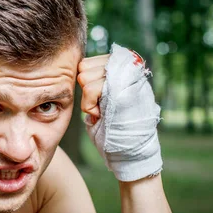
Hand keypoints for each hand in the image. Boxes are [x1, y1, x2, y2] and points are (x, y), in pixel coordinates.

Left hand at [77, 43, 162, 181]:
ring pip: (84, 77)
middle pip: (84, 67)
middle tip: (103, 106)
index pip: (88, 62)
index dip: (88, 83)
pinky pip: (89, 89)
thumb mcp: (110, 94)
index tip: (101, 99)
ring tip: (104, 110)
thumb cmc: (116, 126)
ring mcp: (125, 76)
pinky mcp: (120, 90)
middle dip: (86, 89)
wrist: (132, 151)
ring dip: (88, 99)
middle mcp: (128, 66)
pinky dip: (88, 106)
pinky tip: (101, 115)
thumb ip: (100, 78)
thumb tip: (79, 66)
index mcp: (126, 64)